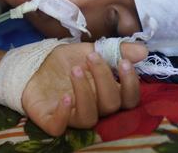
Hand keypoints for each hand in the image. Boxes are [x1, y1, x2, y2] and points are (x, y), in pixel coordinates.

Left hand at [21, 41, 146, 135]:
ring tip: (75, 70)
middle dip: (104, 79)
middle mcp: (94, 108)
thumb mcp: (90, 50)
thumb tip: (144, 51)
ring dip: (85, 93)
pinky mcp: (52, 121)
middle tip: (91, 57)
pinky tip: (65, 97)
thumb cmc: (66, 62)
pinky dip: (64, 113)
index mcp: (107, 93)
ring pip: (89, 117)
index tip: (124, 62)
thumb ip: (116, 50)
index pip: (129, 99)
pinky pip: (61, 127)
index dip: (130, 84)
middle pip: (110, 105)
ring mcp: (73, 116)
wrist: (33, 65)